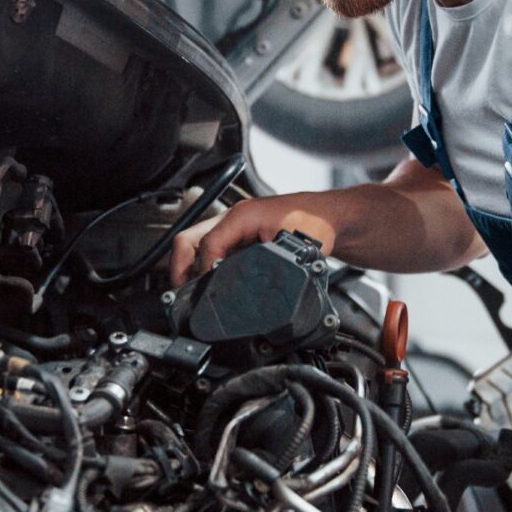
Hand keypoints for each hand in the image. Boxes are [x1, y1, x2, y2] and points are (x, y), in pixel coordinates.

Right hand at [166, 194, 339, 287]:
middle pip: (189, 241)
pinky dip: (204, 268)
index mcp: (241, 216)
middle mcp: (233, 219)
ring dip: (191, 268)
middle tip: (181, 295)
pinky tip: (210, 285)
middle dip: (180, 268)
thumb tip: (239, 287)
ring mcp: (235, 227)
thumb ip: (262, 266)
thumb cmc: (316, 225)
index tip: (205, 293)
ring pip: (197, 245)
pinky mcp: (241, 237)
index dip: (203, 272)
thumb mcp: (288, 248)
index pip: (207, 244)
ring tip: (191, 293)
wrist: (332, 219)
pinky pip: (213, 251)